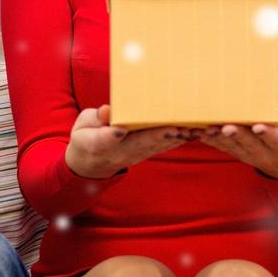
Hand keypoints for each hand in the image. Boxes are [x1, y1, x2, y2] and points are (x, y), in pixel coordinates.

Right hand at [64, 104, 194, 178]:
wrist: (92, 164)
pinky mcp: (148, 152)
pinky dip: (180, 138)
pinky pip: (166, 145)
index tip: (121, 129)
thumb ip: (94, 119)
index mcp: (99, 144)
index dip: (115, 134)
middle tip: (176, 125)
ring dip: (177, 137)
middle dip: (160, 134)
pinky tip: (195, 130)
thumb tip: (106, 112)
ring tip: (194, 127)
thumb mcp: (82, 127)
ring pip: (159, 145)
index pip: (108, 139)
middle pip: (142, 142)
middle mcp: (122, 151)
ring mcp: (137, 154)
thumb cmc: (86, 138)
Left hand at [199, 106, 277, 178]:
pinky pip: (224, 148)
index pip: (276, 140)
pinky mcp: (239, 154)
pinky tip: (198, 132)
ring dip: (219, 138)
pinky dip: (211, 140)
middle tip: (227, 127)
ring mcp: (250, 156)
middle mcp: (266, 154)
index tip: (258, 127)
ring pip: (233, 147)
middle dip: (238, 135)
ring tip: (208, 129)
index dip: (267, 133)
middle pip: (250, 144)